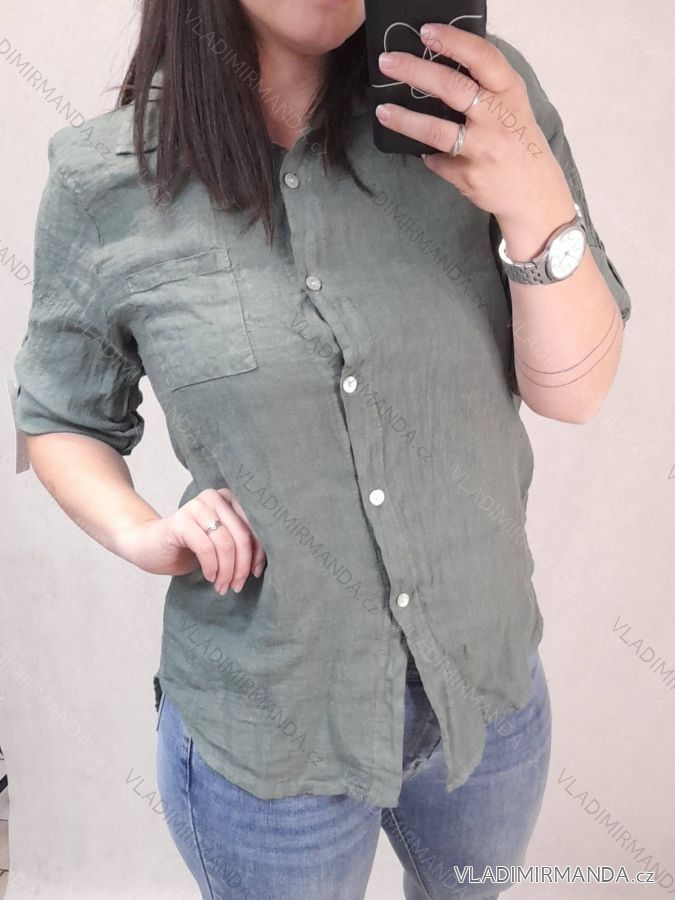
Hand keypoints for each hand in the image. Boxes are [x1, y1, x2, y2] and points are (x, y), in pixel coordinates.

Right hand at [118, 488, 266, 594]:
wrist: (149, 547)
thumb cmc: (189, 547)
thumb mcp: (220, 544)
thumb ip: (240, 544)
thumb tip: (264, 562)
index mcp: (228, 498)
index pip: (254, 525)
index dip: (259, 552)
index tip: (257, 573)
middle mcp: (214, 497)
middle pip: (241, 535)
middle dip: (243, 565)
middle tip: (238, 585)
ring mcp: (196, 506)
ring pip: (225, 543)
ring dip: (227, 571)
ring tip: (223, 586)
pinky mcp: (180, 521)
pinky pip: (206, 548)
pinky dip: (211, 567)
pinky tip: (209, 576)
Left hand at [375, 23, 572, 231]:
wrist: (535, 194)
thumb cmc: (519, 143)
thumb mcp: (513, 107)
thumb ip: (486, 87)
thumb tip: (442, 65)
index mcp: (510, 92)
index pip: (482, 57)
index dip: (453, 41)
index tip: (426, 32)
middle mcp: (498, 118)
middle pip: (452, 88)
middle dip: (414, 71)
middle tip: (386, 63)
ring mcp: (483, 149)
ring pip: (435, 130)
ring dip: (404, 120)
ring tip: (382, 110)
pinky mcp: (469, 176)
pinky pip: (437, 162)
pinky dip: (428, 156)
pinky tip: (425, 153)